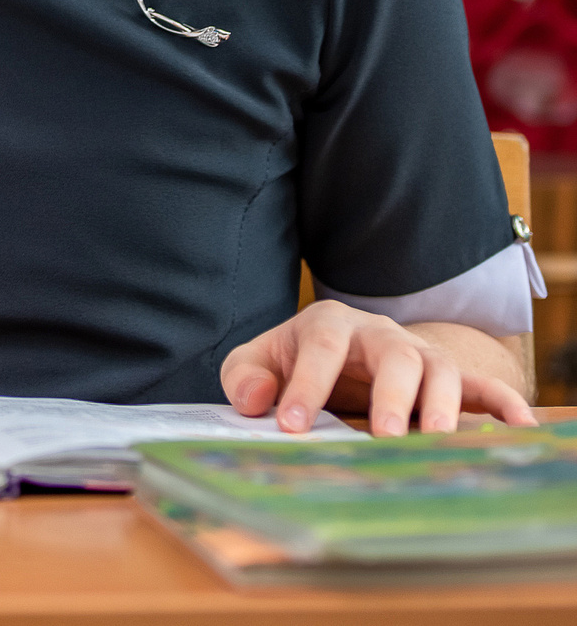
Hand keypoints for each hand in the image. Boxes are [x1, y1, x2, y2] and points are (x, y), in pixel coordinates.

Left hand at [221, 302, 536, 436]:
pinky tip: (520, 425)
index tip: (290, 425)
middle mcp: (379, 333)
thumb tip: (254, 400)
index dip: (305, 385)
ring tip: (434, 441)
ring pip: (440, 369)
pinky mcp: (445, 377)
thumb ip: (244, 376)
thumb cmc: (292, 361)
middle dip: (390, 394)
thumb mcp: (257, 361)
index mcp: (329, 324)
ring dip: (441, 404)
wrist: (334, 352)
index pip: (321, 348)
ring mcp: (418, 353)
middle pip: (394, 355)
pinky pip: (481, 385)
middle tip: (382, 435)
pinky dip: (503, 402)